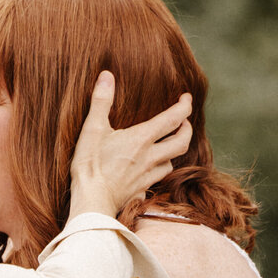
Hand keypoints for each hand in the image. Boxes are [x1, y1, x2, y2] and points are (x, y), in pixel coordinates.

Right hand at [71, 75, 192, 216]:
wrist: (91, 201)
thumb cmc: (90, 165)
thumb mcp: (92, 129)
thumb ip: (101, 101)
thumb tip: (107, 75)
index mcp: (141, 139)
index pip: (173, 119)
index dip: (184, 107)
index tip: (187, 98)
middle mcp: (150, 157)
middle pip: (181, 142)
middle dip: (187, 129)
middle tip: (183, 121)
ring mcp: (147, 176)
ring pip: (171, 162)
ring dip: (173, 150)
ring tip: (167, 144)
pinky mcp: (141, 190)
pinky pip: (157, 179)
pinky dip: (159, 170)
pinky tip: (151, 169)